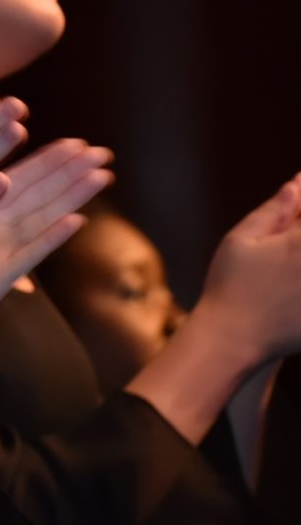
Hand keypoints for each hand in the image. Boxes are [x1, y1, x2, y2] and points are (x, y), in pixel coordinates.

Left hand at [0, 138, 112, 357]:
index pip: (18, 180)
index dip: (45, 160)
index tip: (74, 139)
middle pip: (39, 196)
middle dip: (70, 173)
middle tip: (102, 150)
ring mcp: (0, 256)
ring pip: (41, 219)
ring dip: (71, 198)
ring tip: (100, 176)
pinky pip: (26, 256)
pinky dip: (50, 239)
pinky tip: (76, 222)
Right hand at [187, 175, 300, 367]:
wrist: (234, 338)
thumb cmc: (230, 285)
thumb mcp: (241, 241)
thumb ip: (273, 212)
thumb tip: (296, 185)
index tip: (295, 210)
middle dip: (299, 232)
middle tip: (282, 251)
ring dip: (297, 264)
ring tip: (285, 273)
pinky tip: (290, 290)